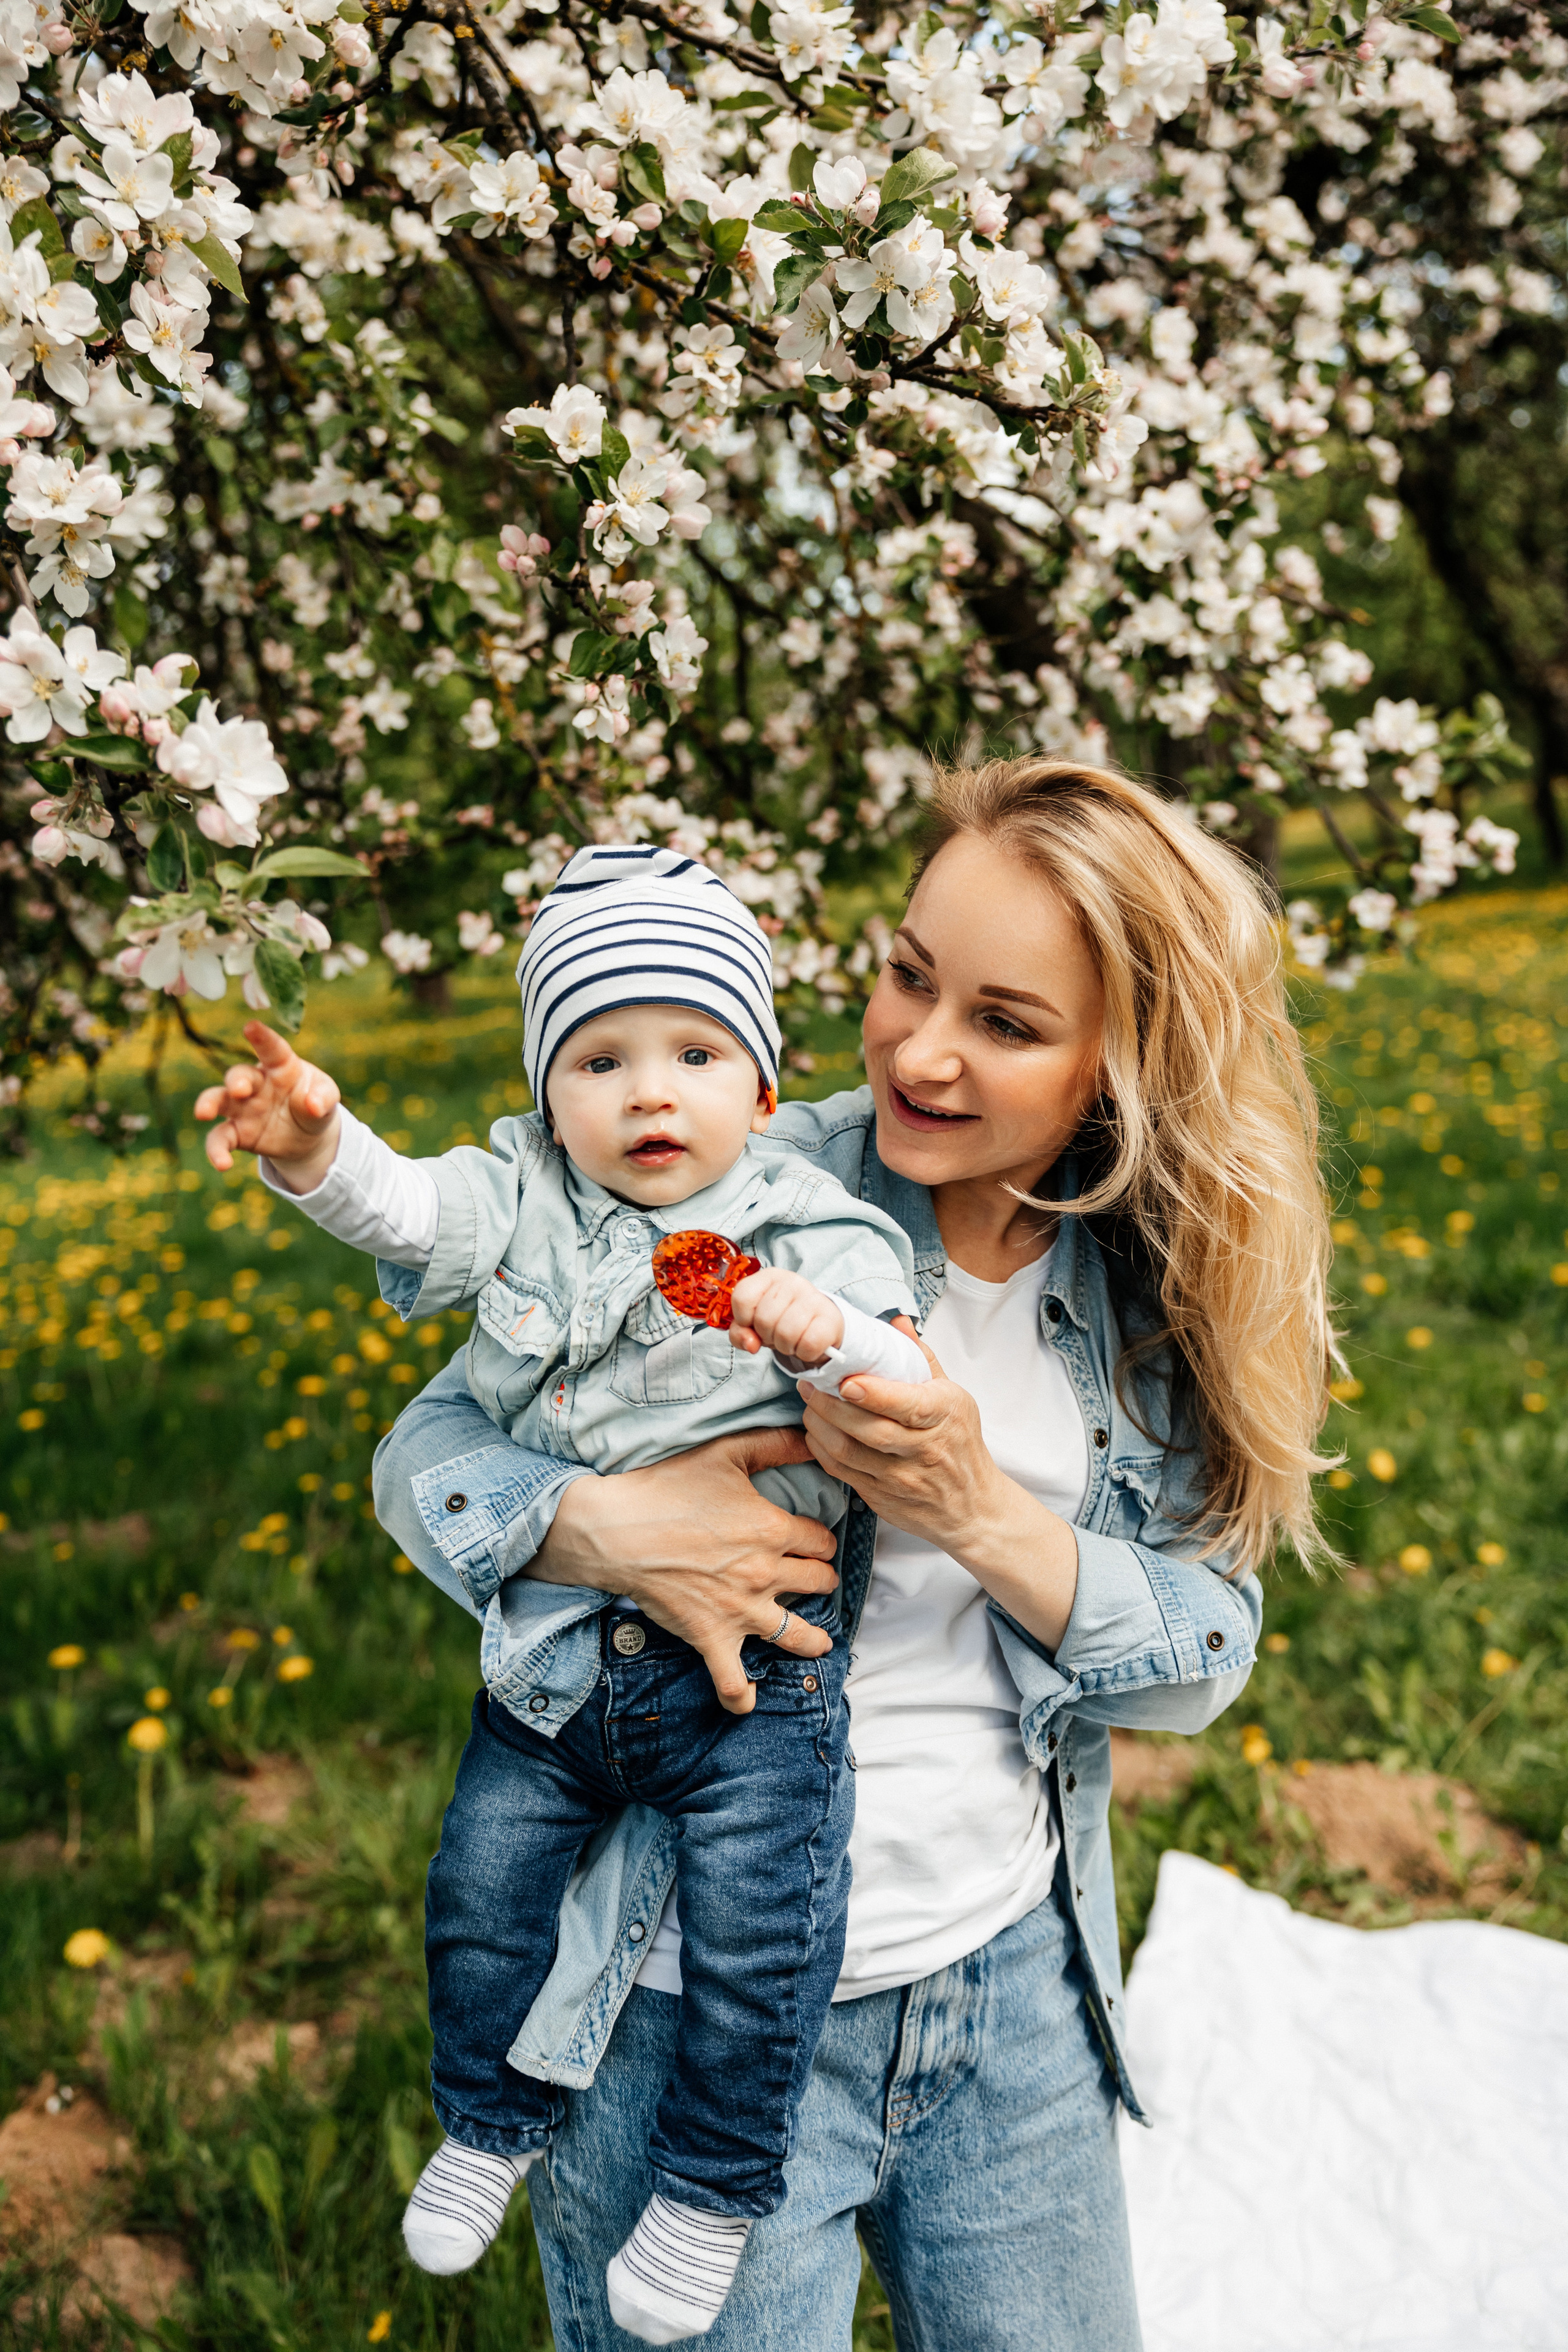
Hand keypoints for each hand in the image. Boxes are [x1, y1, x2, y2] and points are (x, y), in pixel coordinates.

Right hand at [194, 1020, 341, 1186]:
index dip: (262, 1038)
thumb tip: (312, 1104)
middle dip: (236, 1079)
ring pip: (218, 1100)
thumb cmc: (315, 1103)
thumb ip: (322, 1098)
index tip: (251, 1027)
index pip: (272, 1049)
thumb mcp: (326, 1098)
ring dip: (209, 1104)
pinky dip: (216, 1151)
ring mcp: (243, 1107)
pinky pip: (220, 1138)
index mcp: (281, 1067)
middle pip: (239, 1075)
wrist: (307, 1136)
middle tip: (239, 1088)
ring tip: (203, 1112)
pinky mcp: (237, 1132)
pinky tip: (222, 1164)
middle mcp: (256, 1083)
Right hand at [535, 1426, 839, 1715]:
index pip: (821, 1540)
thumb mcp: (726, 1453)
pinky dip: (740, 1695)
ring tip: (819, 1642)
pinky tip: (747, 1703)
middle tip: (812, 1577)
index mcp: (772, 1530)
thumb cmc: (668, 1487)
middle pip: (818, 1583)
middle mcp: (765, 1574)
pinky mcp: (710, 1637)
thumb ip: (775, 1443)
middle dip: (820, 1578)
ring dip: (812, 1640)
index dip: (820, 1538)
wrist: (616, 1529)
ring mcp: (740, 1611)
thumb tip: (814, 1434)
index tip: (813, 1539)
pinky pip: (731, 1680)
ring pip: (795, 1635)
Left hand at [727, 1267, 843, 1368]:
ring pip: (786, 1333)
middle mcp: (792, 1282)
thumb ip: (740, 1333)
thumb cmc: (781, 1321)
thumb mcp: (754, 1324)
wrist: (819, 1325)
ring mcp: (813, 1297)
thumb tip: (751, 1345)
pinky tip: (806, 1345)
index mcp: (769, 1277)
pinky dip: (805, 1353)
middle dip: (767, 1336)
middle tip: (777, 1333)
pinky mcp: (830, 1318)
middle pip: (764, 1319)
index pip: (742, 1297)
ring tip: (792, 1340)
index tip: (753, 1323)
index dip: (743, 1318)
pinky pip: (809, 1344)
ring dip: (785, 1347)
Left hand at [800, 1325, 1080, 1650]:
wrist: (972, 1506)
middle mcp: (925, 1450)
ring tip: (808, 1405)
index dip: (874, 1394)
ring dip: (820, 1426)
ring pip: (850, 1453)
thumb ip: (921, 1358)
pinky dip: (822, 1451)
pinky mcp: (883, 1499)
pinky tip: (816, 1432)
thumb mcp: (954, 1396)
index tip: (846, 1380)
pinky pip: (843, 1473)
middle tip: (809, 1383)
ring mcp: (902, 1478)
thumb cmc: (960, 1442)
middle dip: (831, 1406)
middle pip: (870, 1430)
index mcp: (945, 1416)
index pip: (908, 1406)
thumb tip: (895, 1320)